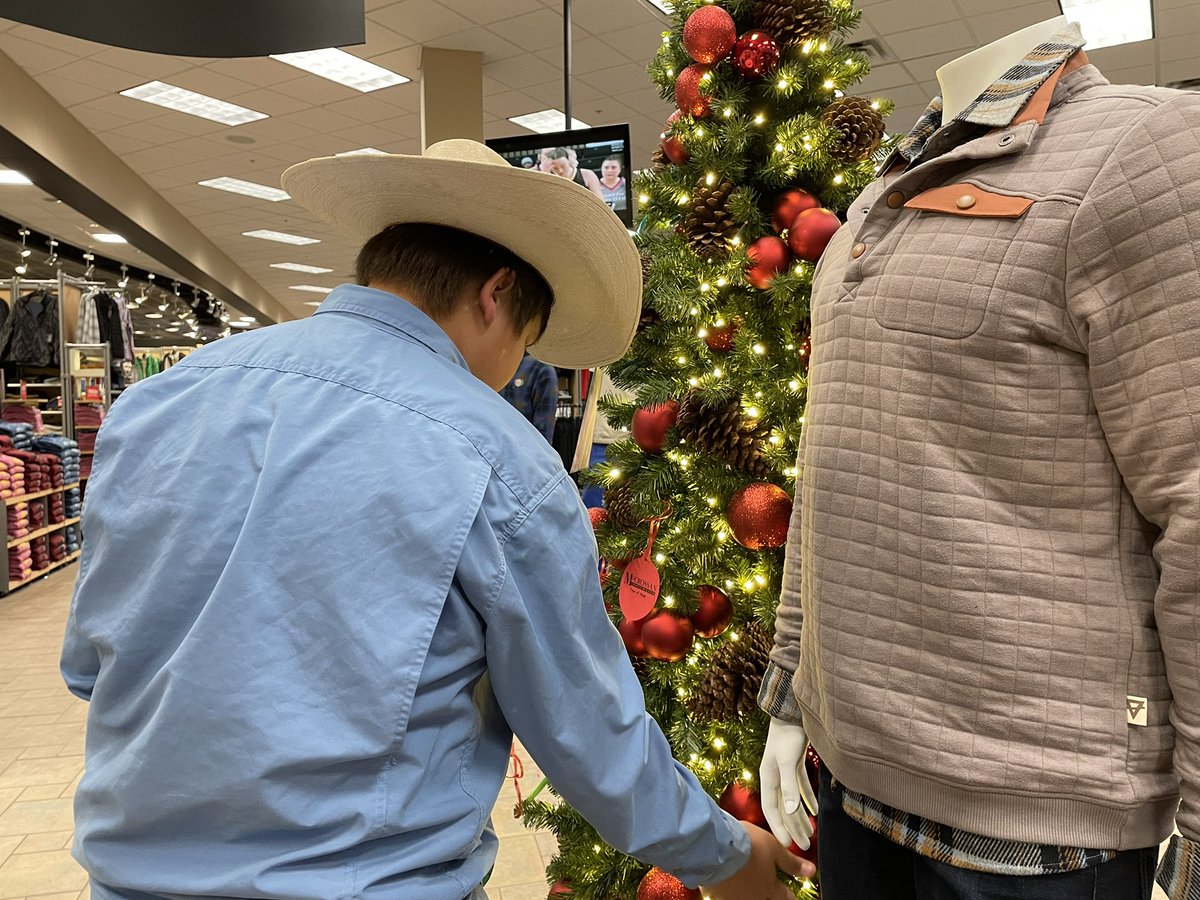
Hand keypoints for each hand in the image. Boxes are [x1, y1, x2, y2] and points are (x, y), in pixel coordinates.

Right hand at [702, 821, 814, 899]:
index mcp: (769, 888)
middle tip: (766, 886)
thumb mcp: (774, 848)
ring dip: (747, 891)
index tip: (789, 892)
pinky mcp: (716, 893)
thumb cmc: (747, 845)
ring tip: (745, 879)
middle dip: (768, 894)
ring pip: (744, 898)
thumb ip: (791, 862)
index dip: (788, 894)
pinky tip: (726, 880)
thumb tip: (811, 871)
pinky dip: (728, 889)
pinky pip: (726, 895)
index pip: (785, 897)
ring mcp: (734, 897)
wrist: (714, 846)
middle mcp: (753, 897)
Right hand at [759, 718, 818, 849]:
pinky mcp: (794, 763)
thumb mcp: (787, 762)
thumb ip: (788, 787)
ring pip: (792, 800)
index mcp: (768, 778)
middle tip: (806, 846)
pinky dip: (808, 799)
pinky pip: (800, 787)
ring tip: (810, 834)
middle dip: (793, 828)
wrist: (791, 710)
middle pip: (783, 808)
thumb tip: (789, 812)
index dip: (779, 828)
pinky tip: (815, 810)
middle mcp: (774, 777)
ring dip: (801, 817)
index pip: (772, 810)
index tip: (788, 846)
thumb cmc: (788, 735)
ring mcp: (784, 770)